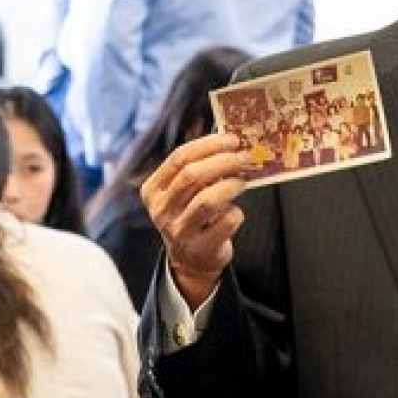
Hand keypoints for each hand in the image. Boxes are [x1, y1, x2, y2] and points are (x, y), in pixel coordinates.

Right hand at [142, 132, 252, 310]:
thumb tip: (230, 140)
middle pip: (192, 176)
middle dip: (223, 162)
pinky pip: (225, 222)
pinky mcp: (199, 247)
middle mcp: (161, 210)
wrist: (191, 258)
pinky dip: (236, 212)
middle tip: (243, 157)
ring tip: (242, 181)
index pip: (178, 158)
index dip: (208, 145)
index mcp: (154, 190)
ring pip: (207, 200)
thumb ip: (198, 168)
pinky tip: (235, 211)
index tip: (231, 139)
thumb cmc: (192, 214)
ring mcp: (178, 231)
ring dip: (231, 185)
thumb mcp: (184, 192)